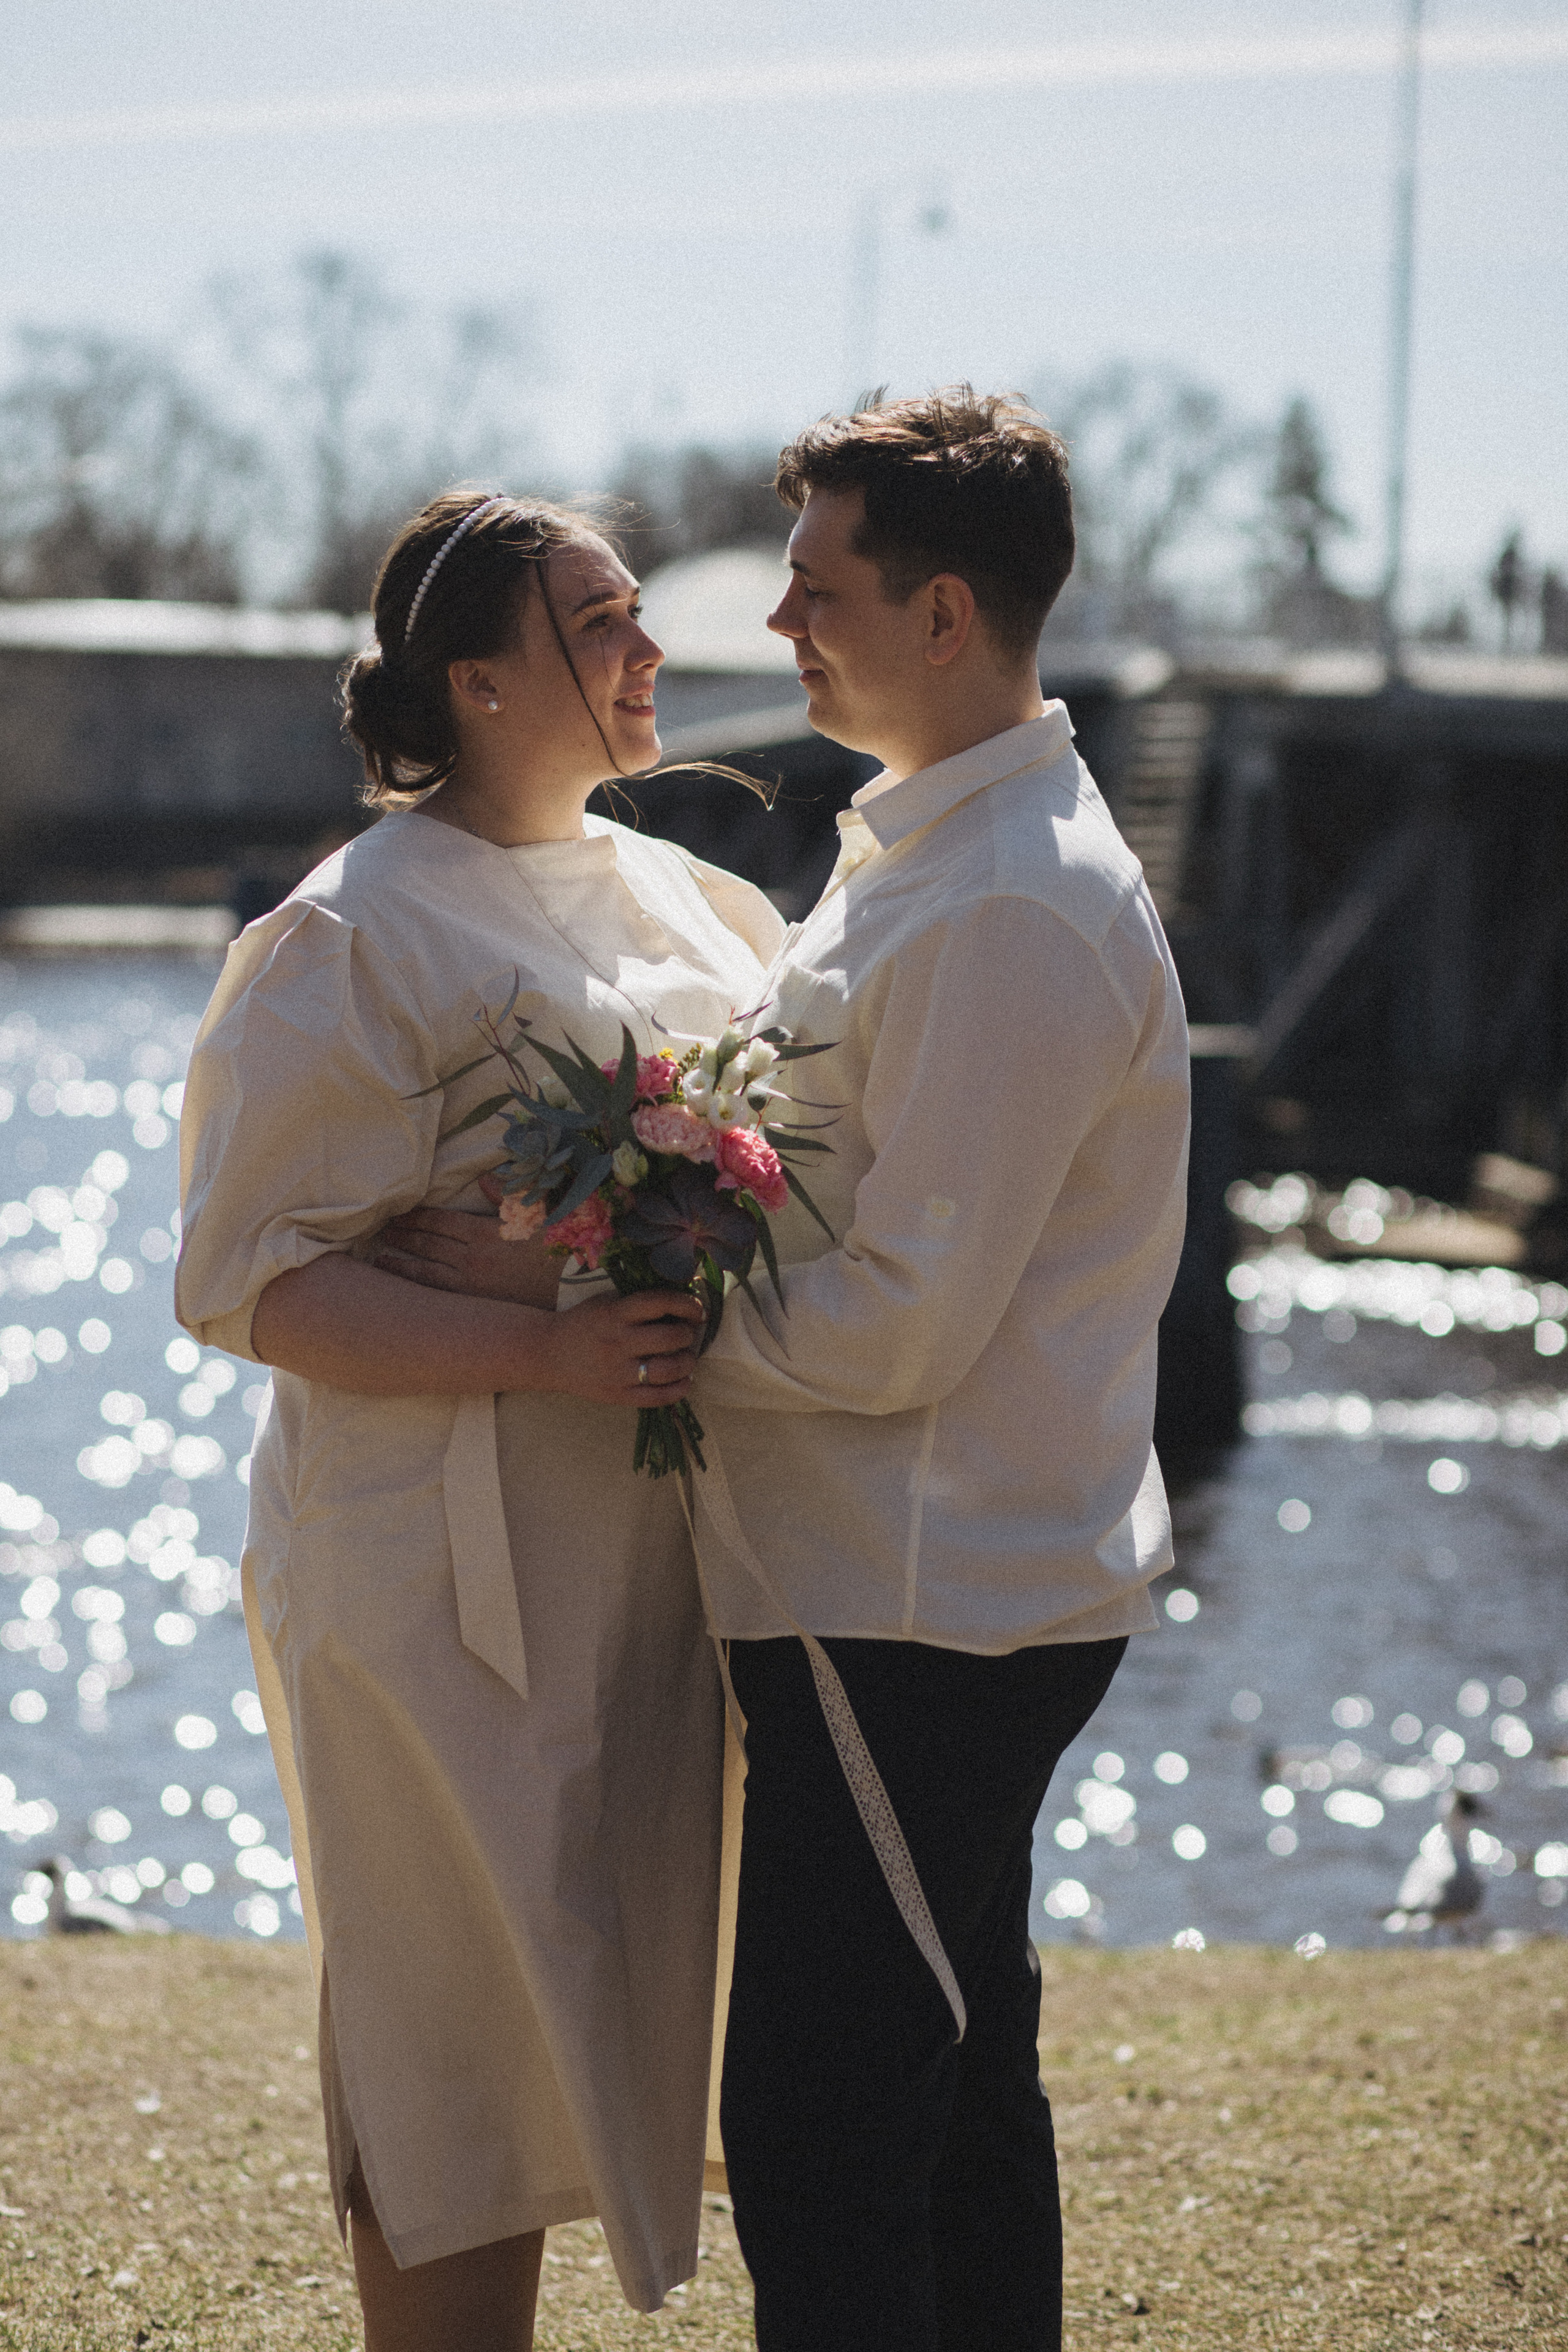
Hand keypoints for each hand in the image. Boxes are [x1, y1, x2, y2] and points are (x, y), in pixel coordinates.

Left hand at [375, 1205, 558, 1310]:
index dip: (416, 1216)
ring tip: (379, 1260)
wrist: (574, 1290)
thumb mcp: (539, 1213)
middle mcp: (472, 1259)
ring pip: (426, 1271)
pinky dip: (417, 1289)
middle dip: (403, 1235)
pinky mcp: (475, 1305)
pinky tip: (403, 1289)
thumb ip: (508, 1194)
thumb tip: (484, 1178)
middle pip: (427, 1243)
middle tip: (381, 1229)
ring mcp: (471, 1285)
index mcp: (484, 1232)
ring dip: (401, 1264)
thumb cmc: (559, 1249)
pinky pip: (438, 1295)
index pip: (439, 1221)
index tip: (398, 1211)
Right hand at [536, 1289, 705, 1407]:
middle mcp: (618, 1341)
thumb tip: (683, 1301)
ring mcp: (617, 1371)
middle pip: (670, 1338)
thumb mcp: (605, 1302)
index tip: (697, 1309)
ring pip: (668, 1369)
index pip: (660, 1302)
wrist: (548, 1353)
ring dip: (688, 1362)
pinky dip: (679, 1390)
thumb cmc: (584, 1323)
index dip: (687, 1304)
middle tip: (689, 1333)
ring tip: (688, 1358)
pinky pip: (657, 1397)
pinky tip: (684, 1381)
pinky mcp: (616, 1395)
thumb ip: (638, 1301)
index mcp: (615, 1313)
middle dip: (689, 1334)